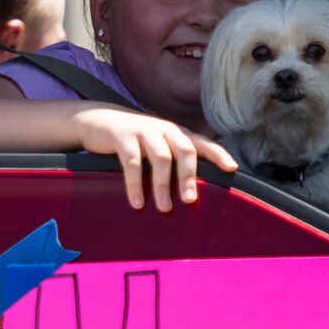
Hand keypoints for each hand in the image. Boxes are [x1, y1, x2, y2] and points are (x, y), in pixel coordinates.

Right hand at [72, 107, 238, 211]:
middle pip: (185, 151)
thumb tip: (192, 192)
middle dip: (189, 177)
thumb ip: (174, 160)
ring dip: (163, 185)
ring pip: (161, 158)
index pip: (202, 143)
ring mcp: (143, 131)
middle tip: (190, 201)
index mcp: (176, 134)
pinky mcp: (122, 136)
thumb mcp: (157, 145)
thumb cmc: (134, 139)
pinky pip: (132, 161)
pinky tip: (137, 202)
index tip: (231, 168)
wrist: (96, 120)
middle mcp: (164, 129)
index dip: (218, 154)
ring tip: (164, 208)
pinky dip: (135, 183)